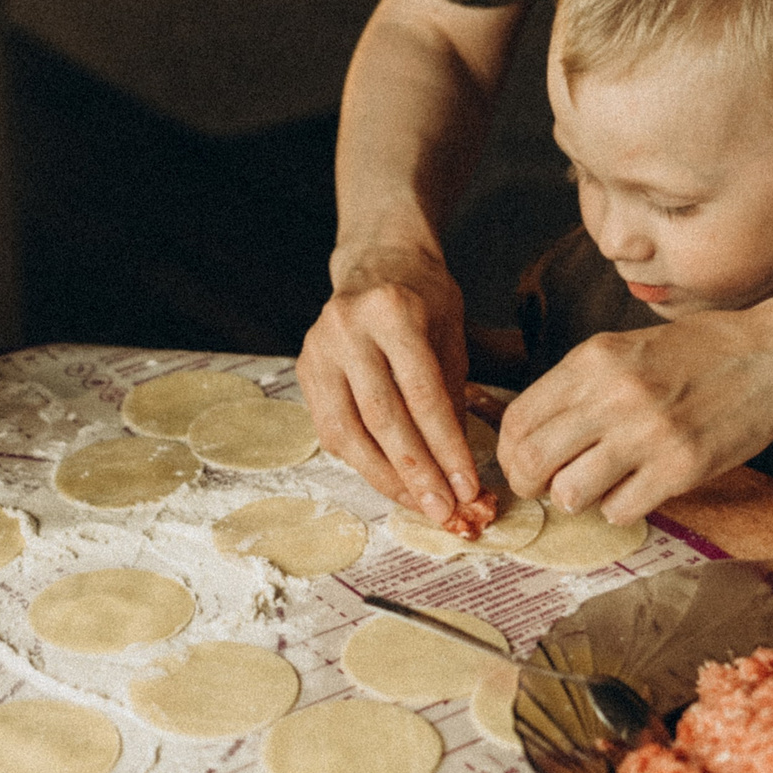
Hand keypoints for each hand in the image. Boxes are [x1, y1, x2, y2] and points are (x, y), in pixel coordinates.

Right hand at [297, 243, 481, 521]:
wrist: (377, 261)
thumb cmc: (424, 299)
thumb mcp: (451, 336)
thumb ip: (452, 399)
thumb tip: (460, 475)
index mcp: (393, 311)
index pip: (423, 394)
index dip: (446, 448)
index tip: (468, 488)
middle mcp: (346, 328)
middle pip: (383, 418)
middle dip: (417, 474)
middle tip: (444, 512)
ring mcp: (318, 349)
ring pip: (348, 432)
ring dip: (386, 479)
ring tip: (418, 506)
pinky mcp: (304, 369)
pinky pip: (331, 430)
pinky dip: (361, 462)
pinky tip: (389, 480)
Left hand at [498, 310, 772, 526]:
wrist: (771, 357)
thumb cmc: (696, 352)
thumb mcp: (625, 348)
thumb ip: (578, 385)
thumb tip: (530, 433)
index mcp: (592, 360)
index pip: (518, 419)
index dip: (508, 451)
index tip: (519, 462)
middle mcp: (613, 395)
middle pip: (532, 461)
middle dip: (529, 483)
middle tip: (545, 486)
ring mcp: (648, 434)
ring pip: (570, 493)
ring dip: (576, 498)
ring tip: (595, 486)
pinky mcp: (681, 468)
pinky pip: (620, 511)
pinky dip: (620, 507)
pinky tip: (636, 488)